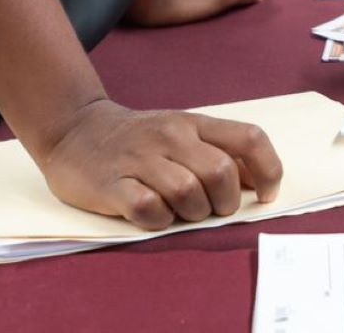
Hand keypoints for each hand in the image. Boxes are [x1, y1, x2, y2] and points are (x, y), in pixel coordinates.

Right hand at [39, 98, 283, 229]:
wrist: (75, 130)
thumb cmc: (138, 140)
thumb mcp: (183, 135)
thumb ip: (220, 153)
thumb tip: (260, 183)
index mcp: (194, 124)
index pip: (249, 138)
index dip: (269, 171)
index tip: (265, 195)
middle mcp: (171, 136)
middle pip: (221, 173)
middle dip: (225, 203)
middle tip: (210, 208)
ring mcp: (141, 159)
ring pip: (188, 193)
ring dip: (192, 213)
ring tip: (179, 211)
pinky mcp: (112, 184)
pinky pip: (150, 209)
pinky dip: (159, 220)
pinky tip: (152, 214)